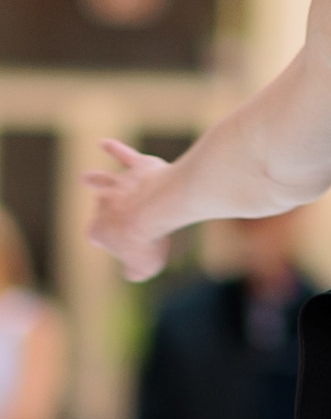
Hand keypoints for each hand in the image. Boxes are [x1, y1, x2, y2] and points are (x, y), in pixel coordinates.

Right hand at [83, 139, 178, 279]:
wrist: (158, 210)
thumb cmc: (149, 241)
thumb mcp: (144, 267)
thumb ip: (135, 272)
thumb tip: (131, 274)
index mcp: (100, 229)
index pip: (96, 235)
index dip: (104, 240)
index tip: (114, 245)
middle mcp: (104, 203)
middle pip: (100, 206)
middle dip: (102, 210)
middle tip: (105, 210)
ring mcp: (119, 183)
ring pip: (103, 180)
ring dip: (94, 179)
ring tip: (85, 177)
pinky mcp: (137, 167)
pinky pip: (123, 155)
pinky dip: (115, 149)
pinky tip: (106, 144)